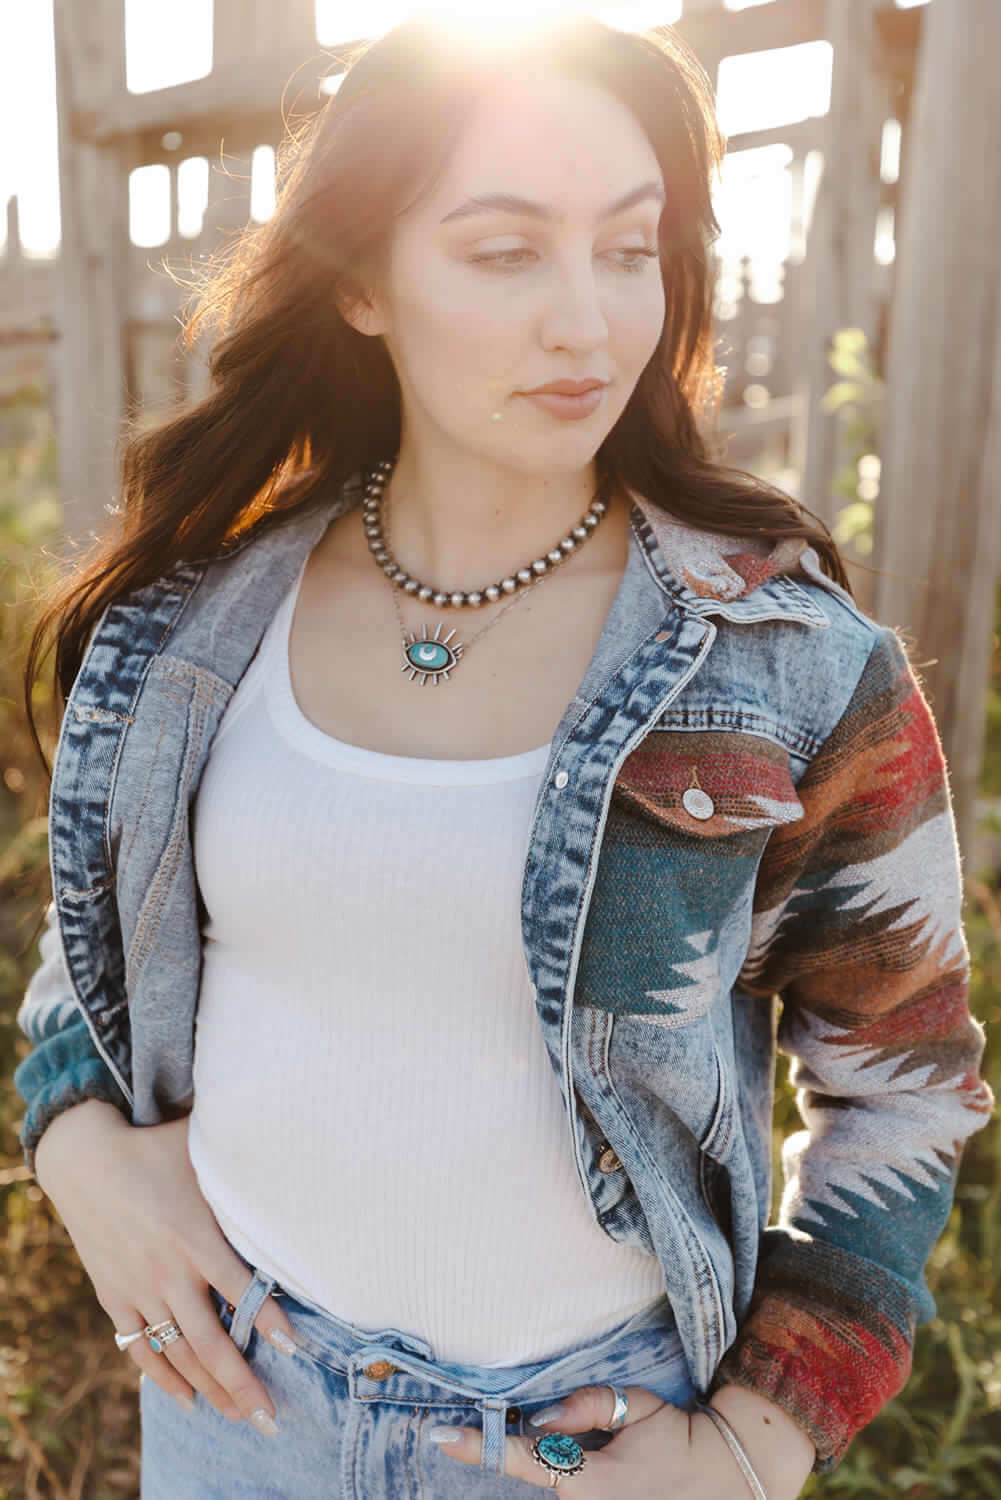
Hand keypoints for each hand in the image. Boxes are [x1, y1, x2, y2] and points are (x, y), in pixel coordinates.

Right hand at [33, 1101, 298, 1431]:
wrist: (84, 1159)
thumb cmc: (153, 1149)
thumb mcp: (200, 1152)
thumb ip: (240, 1166)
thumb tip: (289, 1149)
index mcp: (195, 1236)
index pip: (239, 1290)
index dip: (269, 1320)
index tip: (296, 1349)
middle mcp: (167, 1271)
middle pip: (210, 1342)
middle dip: (242, 1383)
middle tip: (269, 1417)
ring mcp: (137, 1288)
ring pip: (178, 1354)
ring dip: (210, 1388)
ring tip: (239, 1414)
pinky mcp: (113, 1296)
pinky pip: (139, 1347)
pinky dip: (162, 1377)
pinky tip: (187, 1397)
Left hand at [429, 1380, 813, 1495]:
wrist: (732, 1477)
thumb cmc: (683, 1437)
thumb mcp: (639, 1408)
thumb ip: (586, 1407)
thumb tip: (540, 1417)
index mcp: (590, 1479)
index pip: (522, 1458)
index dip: (479, 1447)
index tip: (441, 1437)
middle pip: (537, 1481)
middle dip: (534, 1456)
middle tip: (553, 1438)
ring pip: (558, 1490)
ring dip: (564, 1464)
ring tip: (619, 1454)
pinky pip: (577, 1496)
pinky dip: (579, 1480)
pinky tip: (622, 1468)